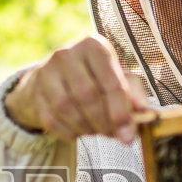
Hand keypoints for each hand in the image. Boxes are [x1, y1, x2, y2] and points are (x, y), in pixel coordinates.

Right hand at [5, 34, 149, 143]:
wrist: (55, 76)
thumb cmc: (95, 77)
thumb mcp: (119, 78)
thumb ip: (135, 96)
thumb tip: (147, 114)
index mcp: (94, 45)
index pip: (110, 81)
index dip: (121, 112)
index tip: (129, 135)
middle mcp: (67, 53)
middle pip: (87, 96)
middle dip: (103, 122)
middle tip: (113, 135)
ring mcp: (46, 71)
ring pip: (66, 108)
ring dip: (85, 127)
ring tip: (97, 131)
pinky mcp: (34, 90)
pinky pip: (51, 119)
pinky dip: (68, 132)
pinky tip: (79, 131)